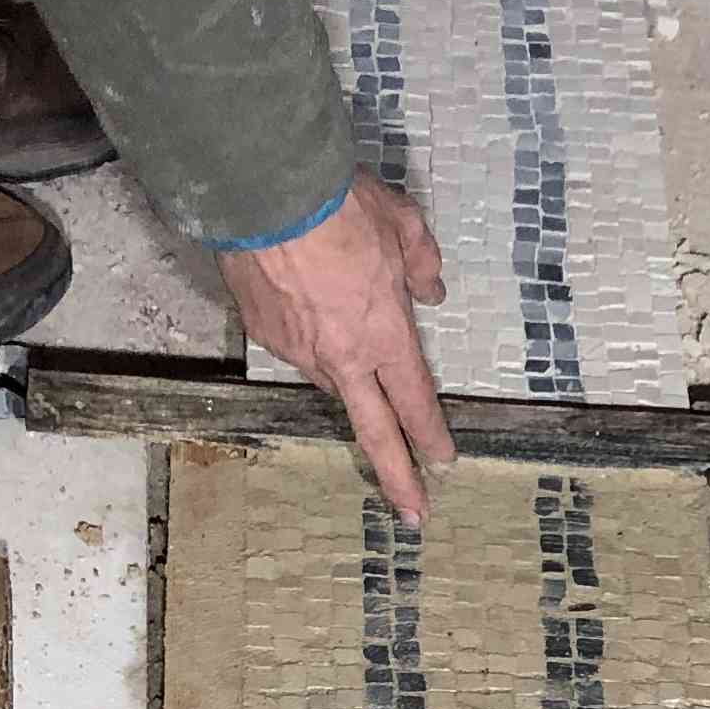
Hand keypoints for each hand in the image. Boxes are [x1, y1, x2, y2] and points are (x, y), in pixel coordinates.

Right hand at [220, 173, 454, 527]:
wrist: (267, 193)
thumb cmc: (340, 205)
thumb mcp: (402, 224)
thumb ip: (421, 263)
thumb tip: (431, 288)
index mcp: (385, 335)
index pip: (414, 401)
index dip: (431, 436)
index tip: (445, 463)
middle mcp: (343, 357)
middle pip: (374, 431)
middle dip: (397, 477)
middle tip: (414, 515)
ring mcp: (299, 352)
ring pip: (331, 377)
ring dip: (343, 369)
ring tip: (338, 321)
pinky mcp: (264, 335)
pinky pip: (295, 345)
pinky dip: (306, 332)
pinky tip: (303, 299)